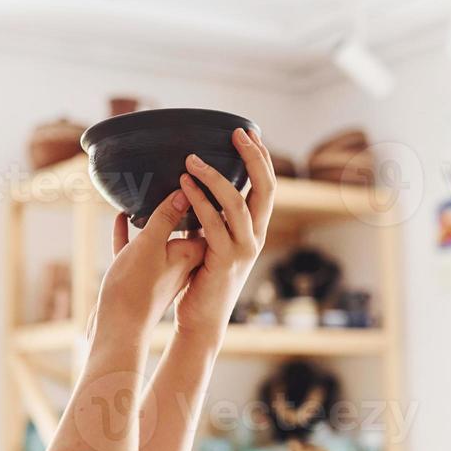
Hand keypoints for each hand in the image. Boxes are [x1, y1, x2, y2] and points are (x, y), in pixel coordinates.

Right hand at [93, 189, 206, 338]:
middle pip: (186, 227)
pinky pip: (137, 248)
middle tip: (176, 176)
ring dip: (153, 217)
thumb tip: (186, 190)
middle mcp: (181, 262)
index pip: (209, 219)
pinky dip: (130, 232)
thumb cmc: (135, 287)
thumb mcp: (151, 244)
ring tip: (145, 192)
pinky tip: (120, 216)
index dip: (207, 197)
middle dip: (181, 204)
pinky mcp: (138, 278)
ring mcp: (159, 270)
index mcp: (192, 254)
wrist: (116, 330)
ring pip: (160, 237)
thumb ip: (166, 217)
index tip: (201, 175)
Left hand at [172, 127, 275, 340]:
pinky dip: (198, 201)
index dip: (261, 158)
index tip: (248, 132)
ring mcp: (243, 249)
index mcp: (256, 229)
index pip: (267, 186)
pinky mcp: (224, 260)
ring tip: (191, 159)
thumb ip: (211, 217)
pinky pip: (212, 224)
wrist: (202, 319)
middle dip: (253, 157)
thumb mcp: (212, 241)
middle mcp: (256, 236)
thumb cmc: (202, 278)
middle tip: (236, 133)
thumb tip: (195, 186)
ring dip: (214, 176)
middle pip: (266, 188)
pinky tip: (183, 186)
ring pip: (236, 203)